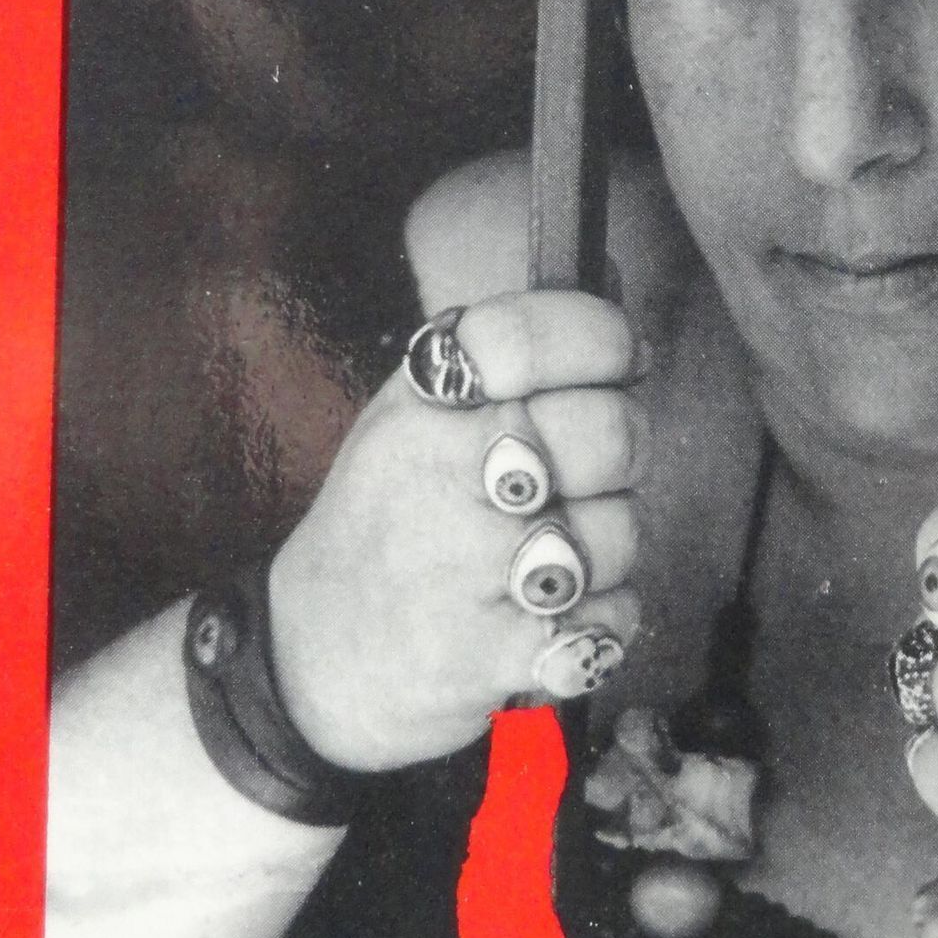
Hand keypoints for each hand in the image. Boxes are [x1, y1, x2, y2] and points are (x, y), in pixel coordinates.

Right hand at [266, 293, 643, 772]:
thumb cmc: (389, 519)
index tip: (627, 354)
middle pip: (606, 433)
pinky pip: (608, 619)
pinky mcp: (491, 651)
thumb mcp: (416, 414)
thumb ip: (510, 354)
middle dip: (627, 447)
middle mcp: (442, 473)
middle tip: (600, 466)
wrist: (310, 656)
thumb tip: (618, 282)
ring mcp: (466, 566)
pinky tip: (555, 614)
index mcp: (425, 403)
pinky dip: (601, 622)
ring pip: (618, 533)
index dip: (605, 336)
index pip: (532, 336)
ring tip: (560, 553)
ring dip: (609, 548)